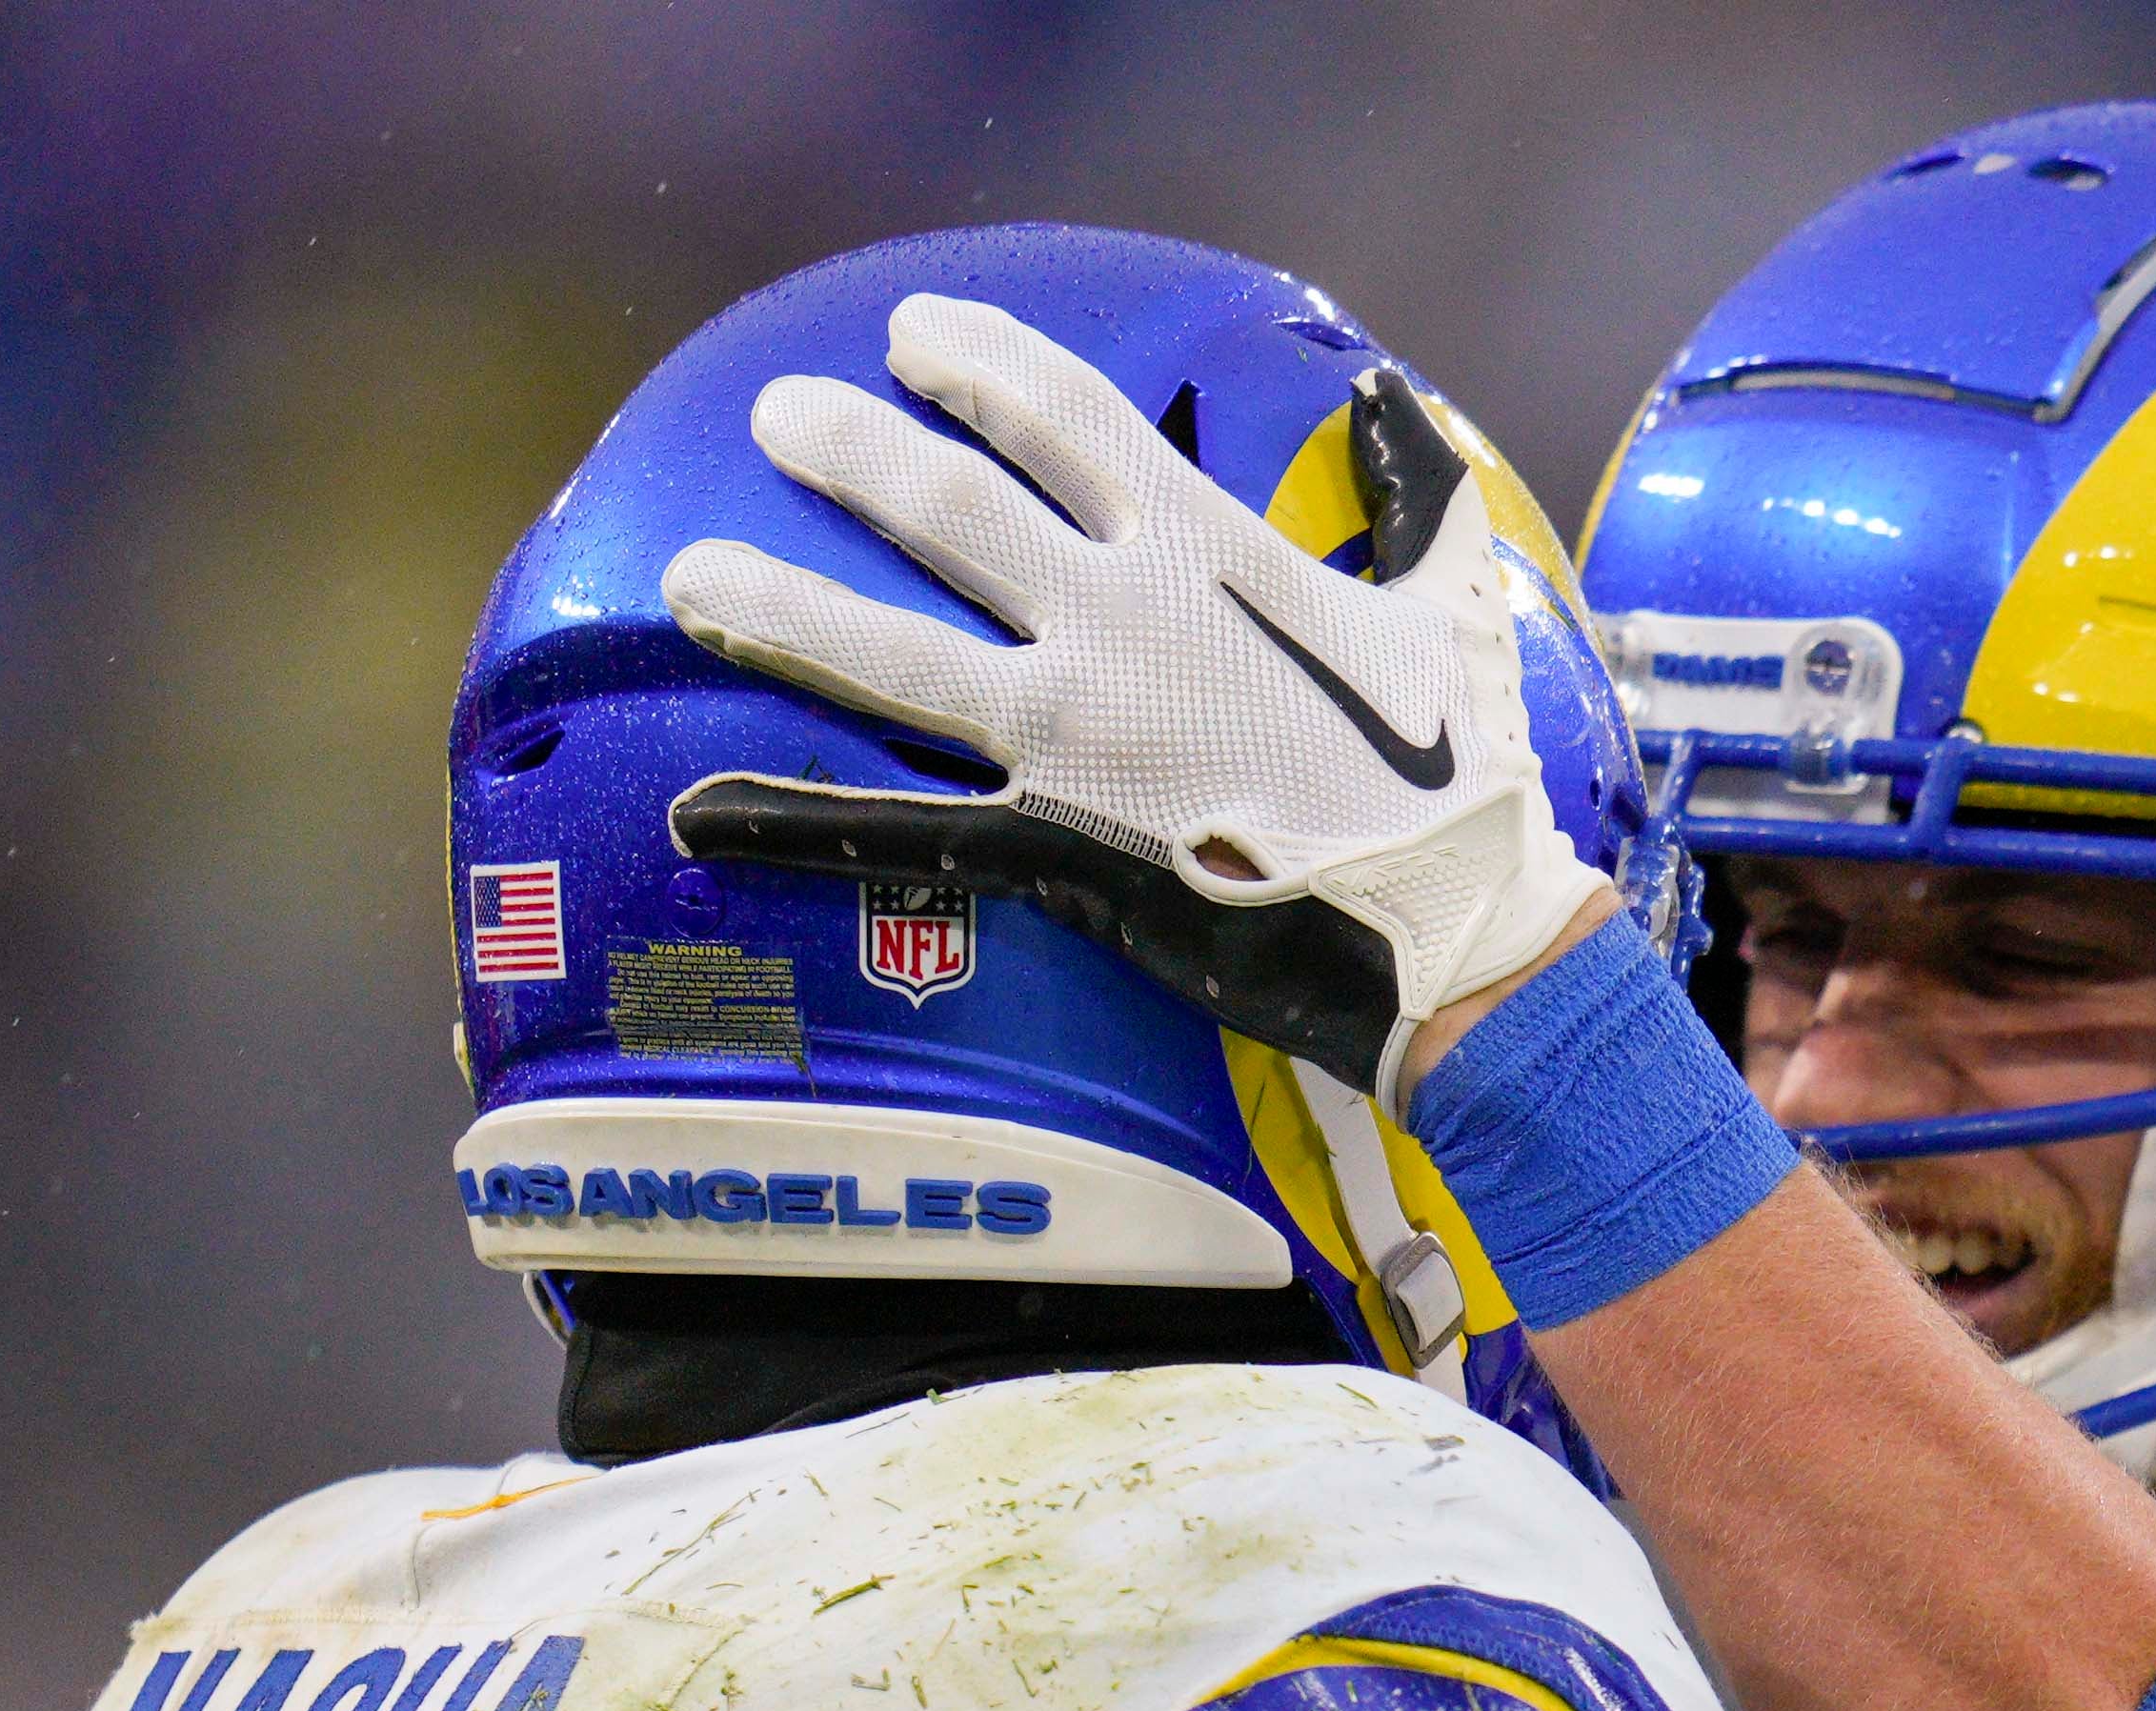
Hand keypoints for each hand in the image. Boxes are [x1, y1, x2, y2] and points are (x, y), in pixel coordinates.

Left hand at [662, 299, 1612, 1088]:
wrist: (1457, 928)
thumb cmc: (1467, 773)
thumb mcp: (1452, 603)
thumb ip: (1414, 495)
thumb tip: (1396, 406)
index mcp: (1207, 549)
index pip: (1060, 415)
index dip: (975, 364)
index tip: (913, 338)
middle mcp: (1121, 620)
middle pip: (948, 506)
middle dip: (849, 449)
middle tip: (778, 418)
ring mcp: (1079, 734)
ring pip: (890, 653)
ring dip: (780, 609)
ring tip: (688, 580)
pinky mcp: (1058, 845)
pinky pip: (900, 831)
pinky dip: (793, 822)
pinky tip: (702, 812)